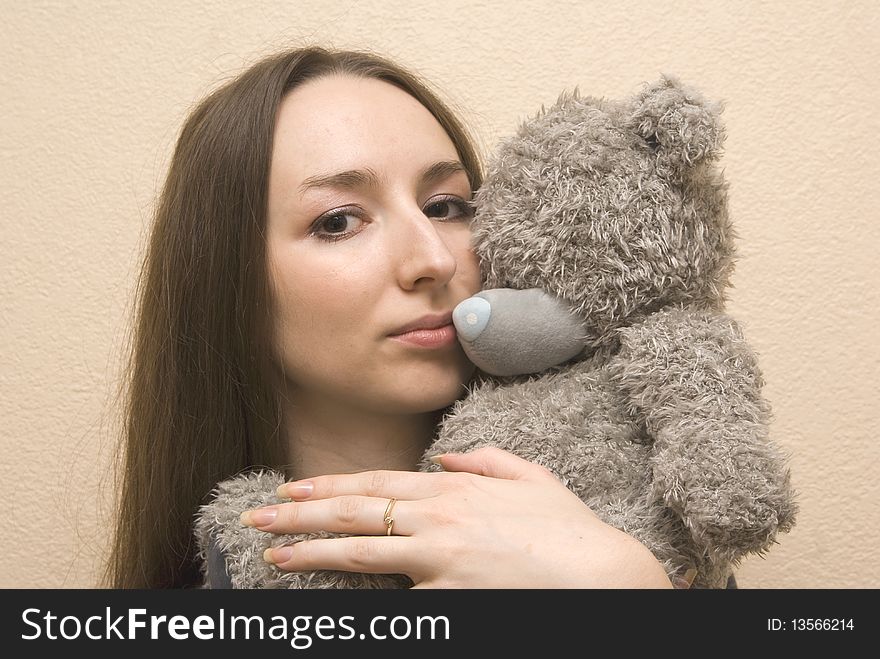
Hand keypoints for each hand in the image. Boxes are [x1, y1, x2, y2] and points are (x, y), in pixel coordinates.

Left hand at [240, 447, 672, 588]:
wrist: (601, 576)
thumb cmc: (569, 529)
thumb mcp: (532, 478)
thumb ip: (486, 461)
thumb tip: (446, 459)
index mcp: (454, 489)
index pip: (376, 483)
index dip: (330, 486)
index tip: (294, 489)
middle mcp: (438, 518)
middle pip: (355, 511)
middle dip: (301, 515)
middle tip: (259, 518)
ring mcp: (438, 558)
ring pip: (360, 552)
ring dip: (311, 553)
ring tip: (274, 557)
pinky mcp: (445, 596)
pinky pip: (393, 599)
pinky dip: (362, 602)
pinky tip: (329, 604)